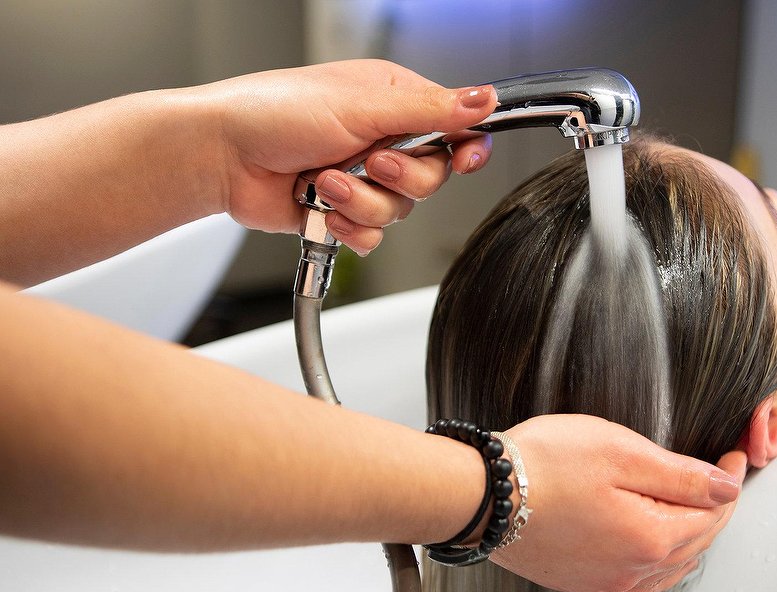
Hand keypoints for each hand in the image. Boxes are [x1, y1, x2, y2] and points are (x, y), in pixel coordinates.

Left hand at [203, 59, 497, 253]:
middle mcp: (381, 139)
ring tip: (325, 182)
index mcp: (392, 102)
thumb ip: (430, 110)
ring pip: (400, 211)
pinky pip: (372, 235)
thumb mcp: (362, 106)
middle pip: (431, 178)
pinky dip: (348, 226)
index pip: (453, 127)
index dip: (465, 147)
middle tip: (369, 163)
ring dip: (362, 202)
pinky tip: (322, 208)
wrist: (220, 156)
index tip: (465, 160)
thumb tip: (484, 99)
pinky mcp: (342, 210)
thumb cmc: (273, 113)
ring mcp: (362, 178)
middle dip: (399, 179)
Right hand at [493, 415, 746, 591]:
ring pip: (672, 566)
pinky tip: (656, 540)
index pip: (713, 514)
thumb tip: (727, 487)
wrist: (483, 495)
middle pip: (697, 543)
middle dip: (715, 508)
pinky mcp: (584, 584)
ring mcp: (607, 584)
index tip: (734, 456)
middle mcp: (634, 573)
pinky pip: (642, 580)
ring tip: (695, 503)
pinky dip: (662, 559)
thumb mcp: (623, 453)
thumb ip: (682, 475)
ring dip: (692, 535)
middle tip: (720, 474)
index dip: (729, 482)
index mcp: (650, 539)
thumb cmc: (546, 465)